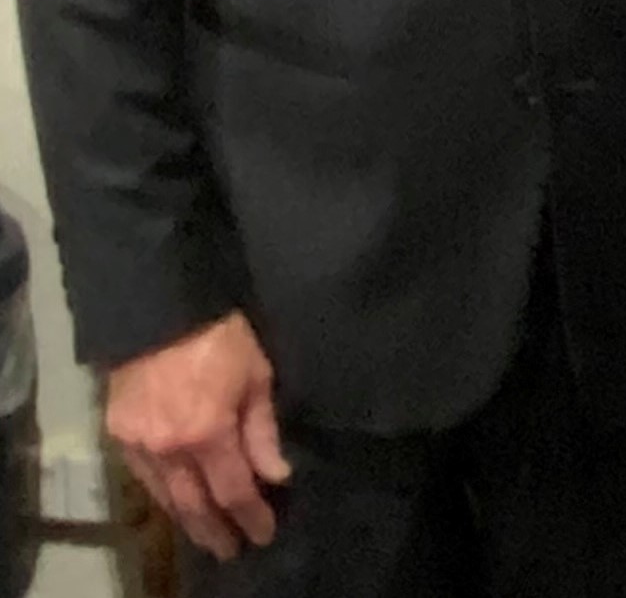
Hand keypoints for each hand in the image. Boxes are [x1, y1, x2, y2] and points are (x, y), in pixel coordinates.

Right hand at [106, 312, 289, 560]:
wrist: (159, 310)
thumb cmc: (221, 337)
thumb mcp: (257, 377)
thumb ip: (262, 431)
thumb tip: (275, 475)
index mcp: (208, 433)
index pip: (233, 490)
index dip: (251, 516)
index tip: (264, 533)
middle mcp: (168, 448)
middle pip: (194, 505)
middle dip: (215, 530)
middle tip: (232, 549)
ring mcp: (138, 445)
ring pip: (165, 497)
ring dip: (188, 519)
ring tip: (208, 532)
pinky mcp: (116, 435)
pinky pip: (143, 478)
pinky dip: (164, 495)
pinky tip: (178, 501)